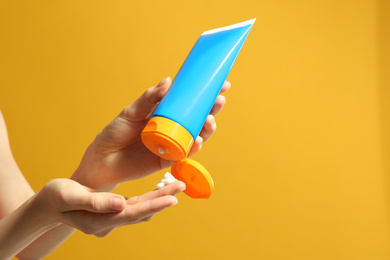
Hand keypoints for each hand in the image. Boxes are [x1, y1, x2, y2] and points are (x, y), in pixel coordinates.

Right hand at [36, 178, 184, 236]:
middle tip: (181, 185)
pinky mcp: (113, 213)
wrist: (48, 206)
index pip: (131, 214)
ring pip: (140, 210)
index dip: (153, 205)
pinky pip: (136, 207)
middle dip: (162, 199)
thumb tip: (121, 203)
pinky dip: (149, 198)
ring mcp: (111, 220)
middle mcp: (108, 224)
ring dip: (158, 198)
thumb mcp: (70, 196)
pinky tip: (159, 189)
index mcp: (98, 221)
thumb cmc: (56, 198)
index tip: (172, 198)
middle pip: (140, 212)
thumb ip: (95, 202)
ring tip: (176, 184)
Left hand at [71, 77, 229, 190]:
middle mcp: (172, 127)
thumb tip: (168, 81)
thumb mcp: (131, 112)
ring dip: (207, 128)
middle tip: (220, 99)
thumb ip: (149, 99)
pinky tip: (198, 140)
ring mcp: (172, 143)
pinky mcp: (169, 159)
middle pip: (198, 117)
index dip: (205, 93)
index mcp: (164, 113)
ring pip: (196, 135)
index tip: (221, 83)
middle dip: (212, 109)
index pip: (189, 101)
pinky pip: (185, 152)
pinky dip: (194, 146)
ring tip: (210, 120)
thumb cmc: (115, 133)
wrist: (102, 160)